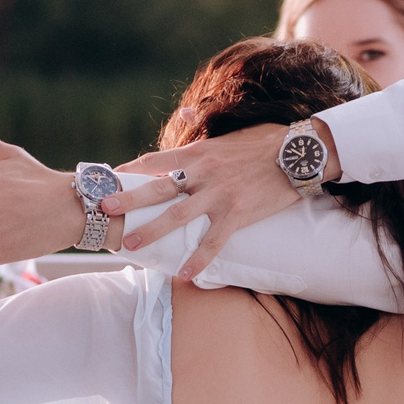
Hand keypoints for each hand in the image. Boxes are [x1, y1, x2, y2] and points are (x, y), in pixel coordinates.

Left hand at [106, 121, 305, 281]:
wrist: (299, 154)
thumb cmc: (266, 143)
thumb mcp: (228, 137)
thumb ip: (204, 142)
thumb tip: (184, 128)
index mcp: (199, 152)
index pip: (155, 161)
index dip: (130, 170)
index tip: (109, 177)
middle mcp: (203, 173)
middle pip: (157, 188)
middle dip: (128, 199)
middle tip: (104, 207)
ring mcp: (219, 195)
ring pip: (177, 216)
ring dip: (151, 231)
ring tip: (130, 245)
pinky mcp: (238, 214)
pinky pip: (213, 242)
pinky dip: (197, 260)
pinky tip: (184, 275)